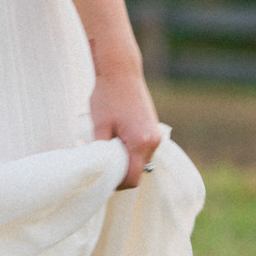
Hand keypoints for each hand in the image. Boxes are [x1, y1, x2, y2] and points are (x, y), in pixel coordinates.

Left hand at [90, 65, 161, 188]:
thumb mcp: (99, 126)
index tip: (102, 179)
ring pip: (141, 161)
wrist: (121, 71)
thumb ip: (102, 152)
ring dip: (126, 160)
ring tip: (109, 147)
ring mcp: (156, 135)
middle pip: (138, 171)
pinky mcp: (154, 128)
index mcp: (140, 143)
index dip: (116, 185)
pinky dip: (131, 150)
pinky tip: (117, 139)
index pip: (132, 179)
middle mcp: (153, 142)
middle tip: (102, 164)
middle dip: (121, 172)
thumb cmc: (107, 96)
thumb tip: (101, 170)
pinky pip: (143, 149)